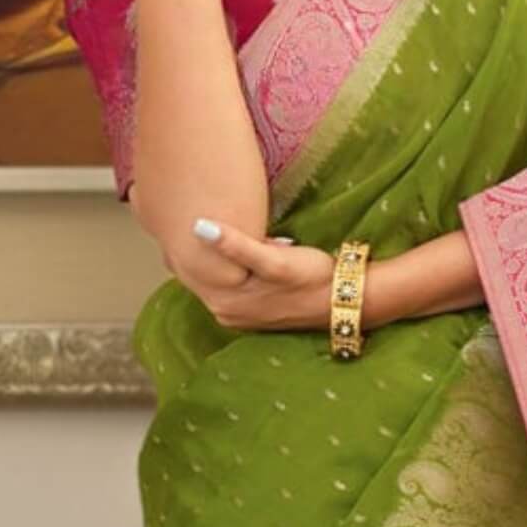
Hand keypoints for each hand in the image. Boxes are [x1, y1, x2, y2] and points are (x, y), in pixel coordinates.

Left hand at [188, 220, 334, 331]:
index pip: (187, 269)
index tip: (181, 213)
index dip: (182, 242)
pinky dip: (228, 266)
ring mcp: (240, 314)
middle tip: (196, 213)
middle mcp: (226, 313)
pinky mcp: (254, 309)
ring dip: (214, 258)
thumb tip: (198, 227)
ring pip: (216, 277)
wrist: (345, 298)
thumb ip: (236, 246)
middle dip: (199, 249)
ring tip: (211, 225)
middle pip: (200, 274)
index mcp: (224, 303)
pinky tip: (235, 248)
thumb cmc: (311, 277)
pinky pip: (230, 283)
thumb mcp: (274, 261)